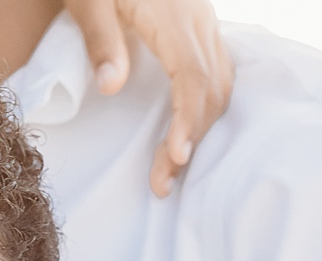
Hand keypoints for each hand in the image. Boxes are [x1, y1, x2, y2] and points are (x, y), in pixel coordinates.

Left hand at [66, 0, 234, 196]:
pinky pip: (217, 66)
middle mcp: (197, 18)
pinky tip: (190, 125)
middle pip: (212, 86)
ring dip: (203, 124)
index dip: (188, 120)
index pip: (193, 77)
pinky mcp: (197, 21)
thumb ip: (100, 39)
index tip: (176, 158)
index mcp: (173, 16)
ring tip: (174, 164)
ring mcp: (201, 19)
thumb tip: (113, 87)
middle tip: (163, 182)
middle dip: (193, 137)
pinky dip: (208, 101)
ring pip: (221, 78)